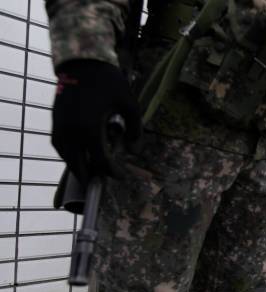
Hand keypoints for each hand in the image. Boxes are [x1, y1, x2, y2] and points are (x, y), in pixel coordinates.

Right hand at [52, 59, 140, 182]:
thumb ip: (135, 129)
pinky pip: (58, 144)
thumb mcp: (129, 105)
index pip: (101, 162)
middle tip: (103, 180)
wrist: (82, 61)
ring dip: (77, 166)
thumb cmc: (109, 82)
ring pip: (66, 156)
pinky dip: (68, 153)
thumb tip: (135, 150)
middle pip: (79, 165)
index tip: (121, 176)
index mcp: (90, 130)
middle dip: (92, 175)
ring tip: (90, 171)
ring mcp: (60, 126)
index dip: (112, 172)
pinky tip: (78, 154)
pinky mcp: (55, 119)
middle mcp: (71, 132)